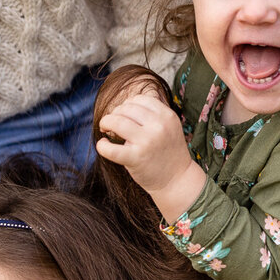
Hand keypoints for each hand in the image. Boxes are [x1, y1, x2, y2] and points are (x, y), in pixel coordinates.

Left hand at [96, 93, 204, 218]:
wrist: (177, 179)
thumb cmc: (168, 152)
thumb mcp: (169, 127)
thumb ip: (153, 114)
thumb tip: (124, 105)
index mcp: (167, 116)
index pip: (139, 99)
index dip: (127, 105)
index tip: (124, 115)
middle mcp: (158, 126)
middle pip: (126, 108)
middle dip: (115, 114)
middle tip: (113, 124)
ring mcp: (147, 142)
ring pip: (116, 121)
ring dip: (106, 123)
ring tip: (105, 130)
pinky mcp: (136, 158)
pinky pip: (110, 148)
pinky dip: (102, 145)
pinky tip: (103, 144)